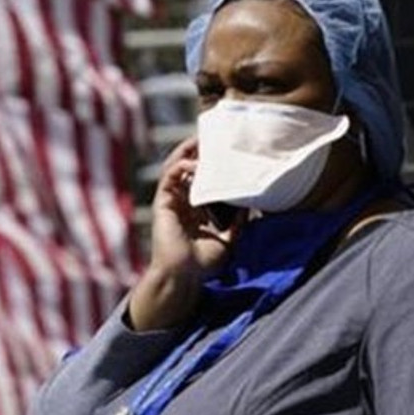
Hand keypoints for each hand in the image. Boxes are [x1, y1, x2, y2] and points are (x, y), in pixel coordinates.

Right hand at [127, 137, 243, 330]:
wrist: (183, 276)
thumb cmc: (201, 264)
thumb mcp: (228, 241)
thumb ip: (238, 224)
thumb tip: (250, 206)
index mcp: (195, 210)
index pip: (202, 181)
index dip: (211, 166)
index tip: (226, 154)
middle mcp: (182, 203)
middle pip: (188, 169)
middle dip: (198, 152)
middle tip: (212, 138)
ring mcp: (171, 202)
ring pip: (176, 168)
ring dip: (187, 152)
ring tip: (200, 139)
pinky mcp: (163, 202)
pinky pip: (170, 177)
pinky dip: (181, 166)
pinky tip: (195, 162)